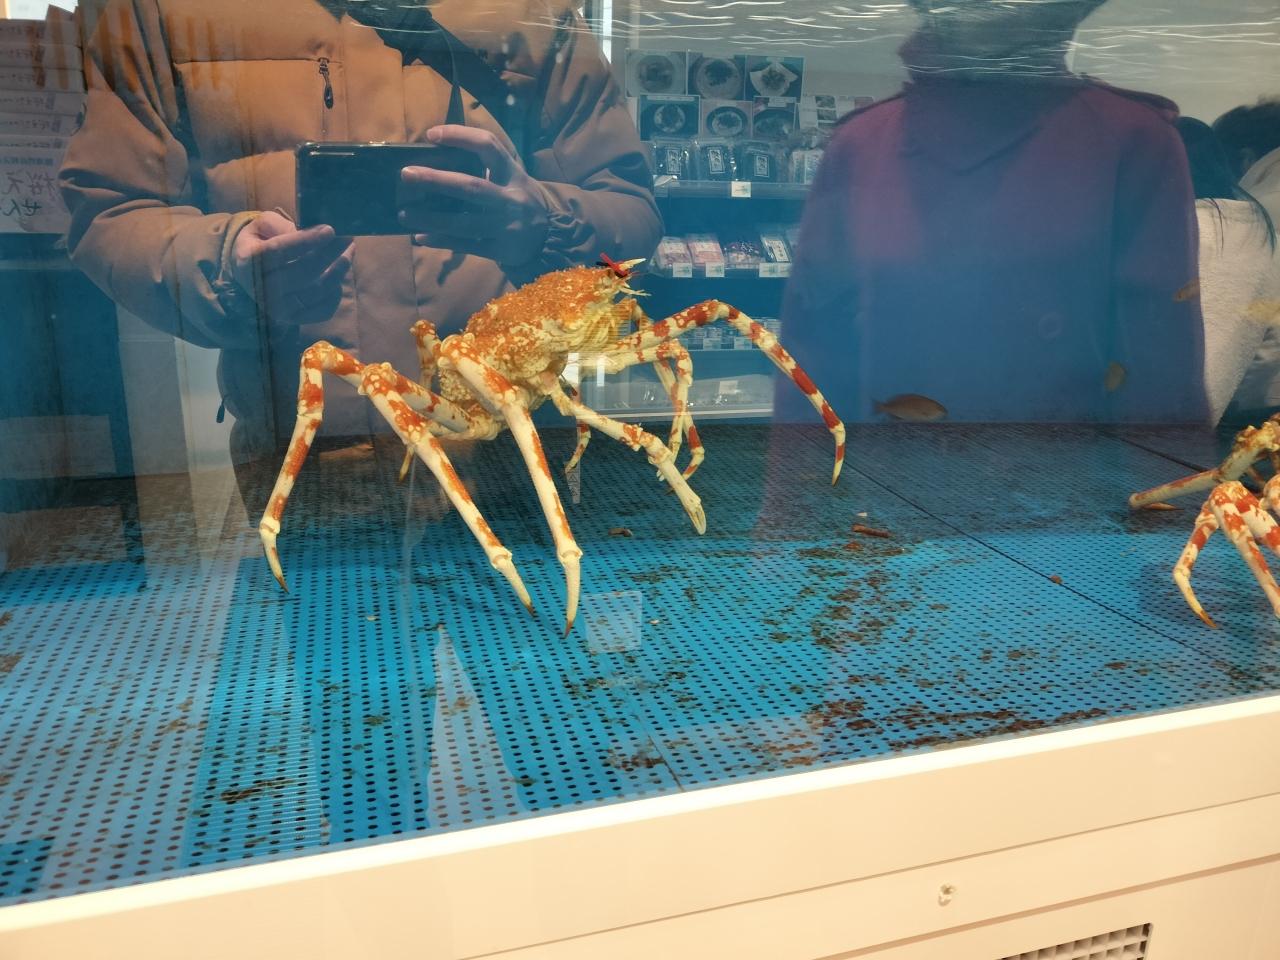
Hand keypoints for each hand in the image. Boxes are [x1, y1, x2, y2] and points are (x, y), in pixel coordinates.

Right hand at [230, 211, 353, 325]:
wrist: (252, 272)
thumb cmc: (263, 242)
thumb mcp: (266, 225)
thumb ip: (284, 226)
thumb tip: (312, 232)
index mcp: (248, 261)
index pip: (278, 251)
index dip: (307, 241)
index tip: (330, 230)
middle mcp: (261, 289)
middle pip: (303, 272)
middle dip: (330, 253)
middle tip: (347, 237)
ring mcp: (278, 309)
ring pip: (317, 290)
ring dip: (339, 270)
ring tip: (349, 251)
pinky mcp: (295, 320)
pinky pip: (324, 309)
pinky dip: (336, 290)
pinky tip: (339, 273)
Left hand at [400, 125, 549, 266]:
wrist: (549, 238)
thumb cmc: (521, 201)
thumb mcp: (514, 178)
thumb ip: (488, 167)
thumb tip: (438, 158)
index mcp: (513, 173)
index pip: (488, 145)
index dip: (460, 136)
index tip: (431, 134)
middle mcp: (510, 198)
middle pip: (470, 187)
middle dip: (436, 180)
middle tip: (406, 174)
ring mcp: (506, 226)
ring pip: (464, 222)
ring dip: (431, 218)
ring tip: (404, 213)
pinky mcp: (501, 249)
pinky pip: (466, 245)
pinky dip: (441, 241)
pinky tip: (421, 237)